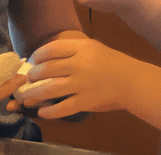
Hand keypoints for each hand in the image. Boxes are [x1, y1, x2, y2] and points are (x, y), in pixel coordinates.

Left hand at [12, 38, 135, 119]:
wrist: (132, 81)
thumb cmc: (112, 63)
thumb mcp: (93, 48)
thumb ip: (72, 50)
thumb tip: (46, 57)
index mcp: (82, 48)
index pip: (52, 48)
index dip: (38, 55)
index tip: (33, 61)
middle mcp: (80, 64)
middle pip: (47, 68)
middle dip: (33, 75)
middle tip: (29, 79)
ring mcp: (82, 84)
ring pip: (50, 89)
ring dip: (35, 94)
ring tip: (28, 97)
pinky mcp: (86, 102)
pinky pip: (62, 107)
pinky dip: (50, 111)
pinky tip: (43, 111)